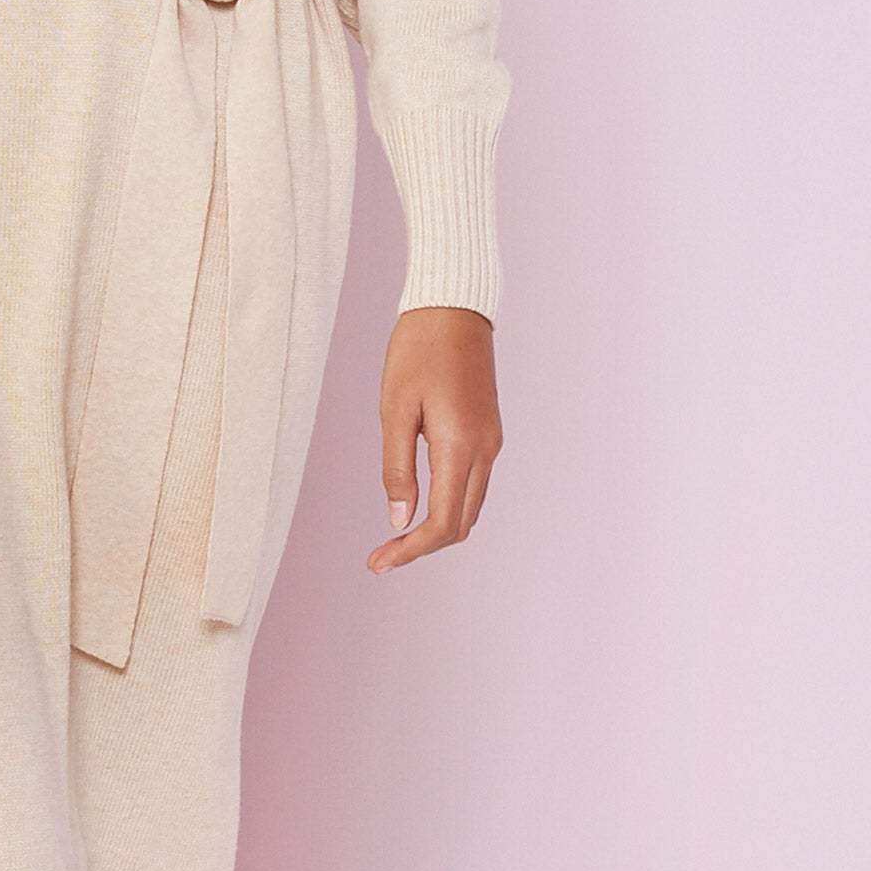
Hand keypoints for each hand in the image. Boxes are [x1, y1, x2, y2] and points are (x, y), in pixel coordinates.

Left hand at [367, 306, 501, 573]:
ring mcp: (492, 442)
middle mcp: (485, 450)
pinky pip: (473, 484)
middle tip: (382, 556)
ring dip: (437, 528)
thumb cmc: (417, 351)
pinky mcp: (489, 432)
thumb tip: (399, 520)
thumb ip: (396, 469)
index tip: (379, 563)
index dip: (412, 551)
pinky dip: (449, 505)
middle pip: (461, 524)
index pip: (443, 522)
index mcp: (460, 447)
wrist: (454, 308)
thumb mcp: (394, 409)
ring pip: (470, 507)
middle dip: (423, 546)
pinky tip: (420, 504)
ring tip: (396, 536)